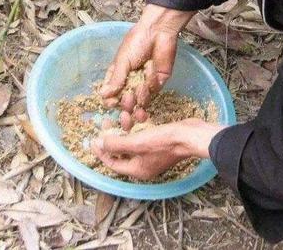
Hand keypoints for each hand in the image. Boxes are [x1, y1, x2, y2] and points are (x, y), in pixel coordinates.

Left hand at [91, 118, 224, 179]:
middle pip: (121, 150)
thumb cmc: (164, 142)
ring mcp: (152, 153)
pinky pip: (143, 133)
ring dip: (127, 125)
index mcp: (137, 170)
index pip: (112, 163)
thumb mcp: (137, 143)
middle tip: (106, 121)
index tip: (92, 139)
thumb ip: (116, 145)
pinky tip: (139, 112)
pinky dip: (140, 123)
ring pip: (132, 139)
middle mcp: (143, 164)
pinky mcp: (159, 141)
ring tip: (125, 111)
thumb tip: (99, 145)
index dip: (101, 151)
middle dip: (114, 134)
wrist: (191, 135)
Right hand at [100, 4, 194, 129]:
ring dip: (136, 101)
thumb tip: (103, 95)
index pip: (111, 93)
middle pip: (125, 102)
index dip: (111, 101)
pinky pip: (151, 94)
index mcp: (118, 74)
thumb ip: (116, 79)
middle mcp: (130, 81)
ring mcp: (144, 84)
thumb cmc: (137, 41)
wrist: (159, 32)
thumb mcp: (122, 60)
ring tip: (136, 95)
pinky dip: (147, 90)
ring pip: (138, 102)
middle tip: (126, 103)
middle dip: (125, 106)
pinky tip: (147, 79)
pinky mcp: (157, 83)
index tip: (110, 103)